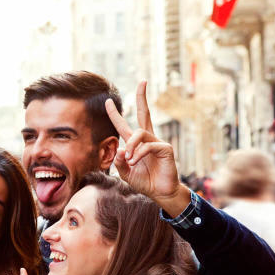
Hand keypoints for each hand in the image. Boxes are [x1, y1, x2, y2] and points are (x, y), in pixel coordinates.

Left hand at [105, 81, 190, 216]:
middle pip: (145, 113)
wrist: (160, 193)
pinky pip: (148, 145)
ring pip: (140, 133)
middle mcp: (147, 139)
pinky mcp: (166, 148)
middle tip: (142, 81)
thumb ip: (120, 162)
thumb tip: (121, 148)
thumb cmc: (145, 182)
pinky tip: (135, 162)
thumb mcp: (126, 173)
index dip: (115, 114)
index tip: (108, 101)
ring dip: (131, 146)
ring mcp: (158, 142)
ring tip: (130, 160)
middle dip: (142, 97)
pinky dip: (139, 153)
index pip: (124, 125)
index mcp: (137, 144)